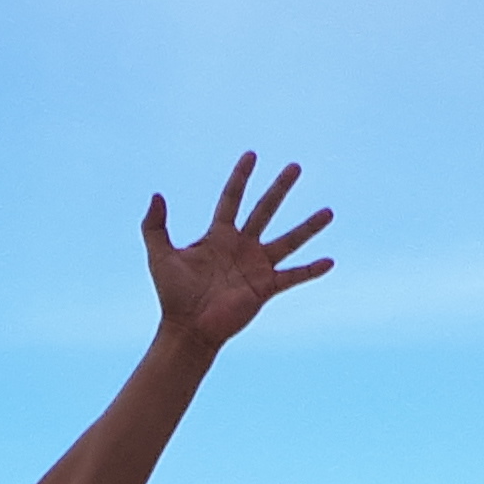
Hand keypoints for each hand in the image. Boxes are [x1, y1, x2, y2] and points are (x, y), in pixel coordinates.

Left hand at [143, 154, 333, 351]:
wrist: (187, 329)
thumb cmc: (172, 295)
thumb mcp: (160, 255)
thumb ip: (154, 225)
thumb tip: (156, 194)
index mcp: (219, 235)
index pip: (232, 198)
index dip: (240, 177)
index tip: (251, 155)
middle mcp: (242, 246)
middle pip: (265, 209)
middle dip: (280, 188)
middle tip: (295, 167)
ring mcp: (256, 267)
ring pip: (288, 240)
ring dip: (308, 227)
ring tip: (328, 212)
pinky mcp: (265, 288)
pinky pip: (293, 276)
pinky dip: (311, 270)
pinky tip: (329, 261)